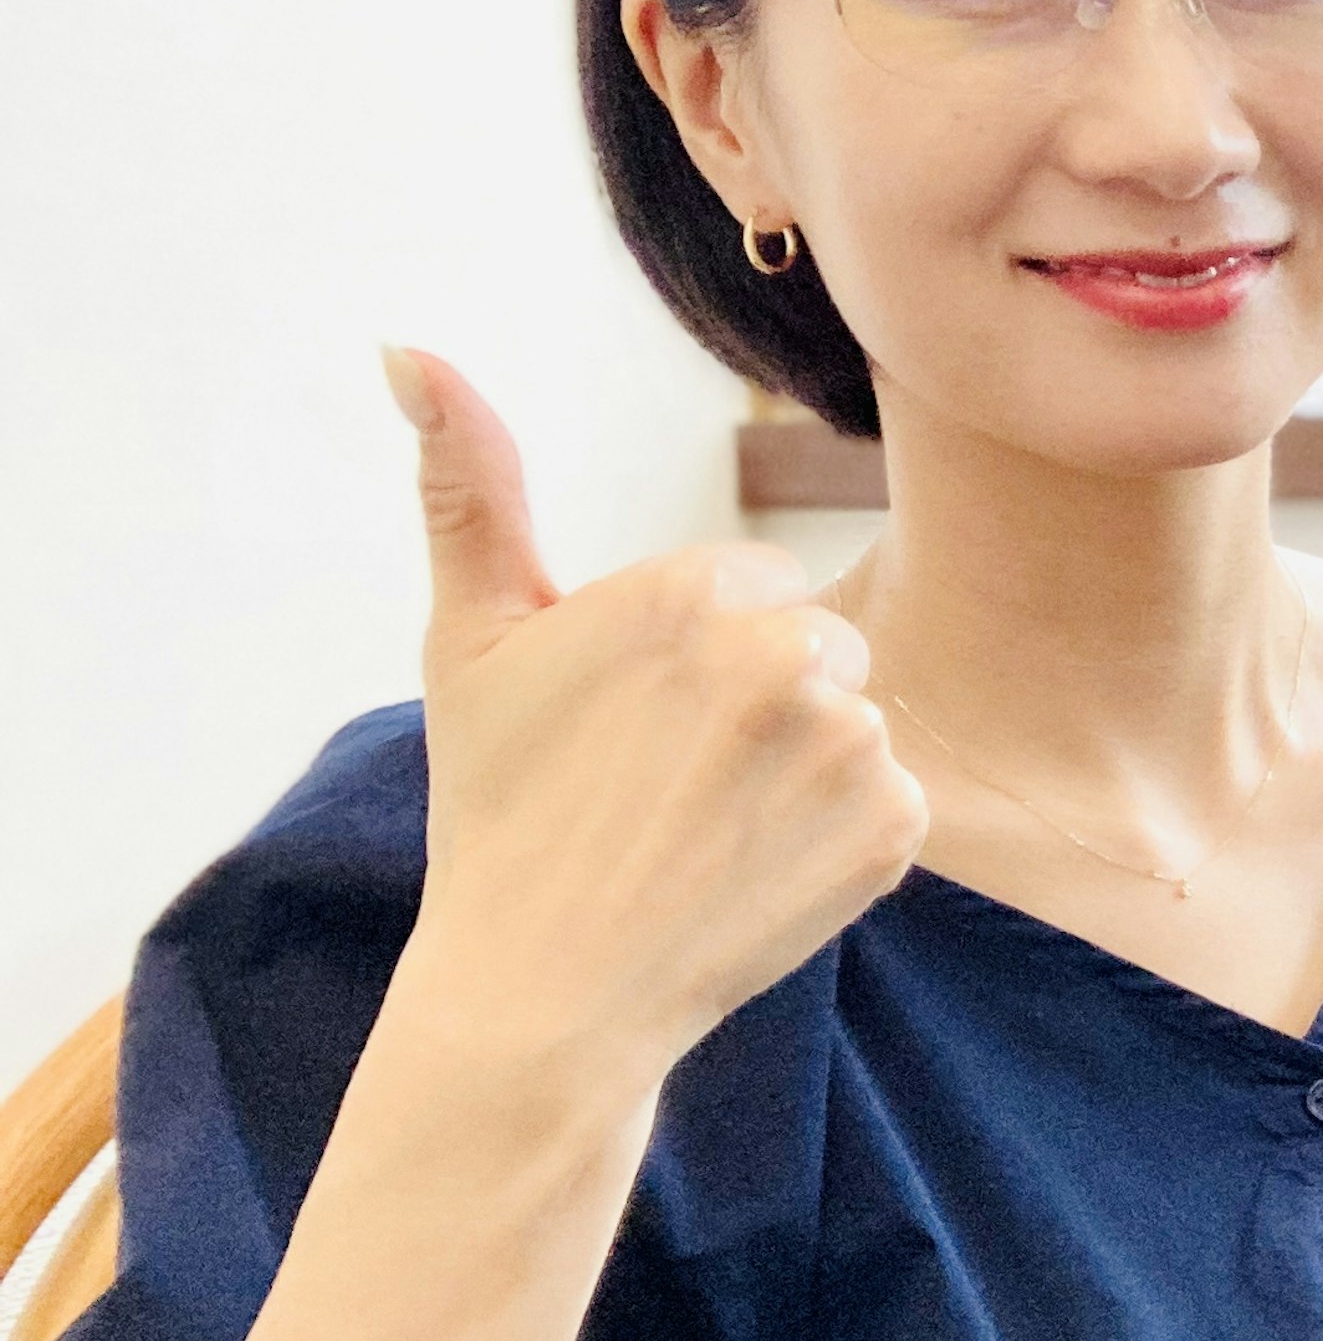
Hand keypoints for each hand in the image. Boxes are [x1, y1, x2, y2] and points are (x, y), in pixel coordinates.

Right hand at [382, 346, 929, 1075]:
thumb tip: (408, 349)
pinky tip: (761, 870)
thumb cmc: (500, 810)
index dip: (696, 656)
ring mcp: (850, 745)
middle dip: (762, 699)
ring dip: (803, 767)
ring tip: (709, 831)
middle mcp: (787, 656)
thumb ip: (468, 483)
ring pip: (855, 720)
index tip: (635, 722)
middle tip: (670, 783)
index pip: (753, 583)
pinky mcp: (896, 830)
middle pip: (819, 644)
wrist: (543, 991)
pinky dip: (845, 835)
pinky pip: (897, 798)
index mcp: (695, 591)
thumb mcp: (473, 638)